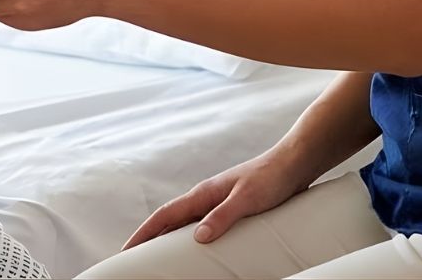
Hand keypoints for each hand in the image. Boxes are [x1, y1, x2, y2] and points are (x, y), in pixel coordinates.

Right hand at [122, 150, 313, 249]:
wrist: (293, 163)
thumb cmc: (270, 178)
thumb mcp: (246, 199)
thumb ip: (222, 216)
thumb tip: (198, 237)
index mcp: (202, 194)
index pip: (164, 216)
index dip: (144, 234)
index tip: (127, 250)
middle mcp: (205, 197)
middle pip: (170, 221)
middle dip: (150, 239)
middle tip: (138, 259)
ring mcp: (217, 202)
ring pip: (186, 223)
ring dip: (170, 238)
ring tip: (161, 258)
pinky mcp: (231, 208)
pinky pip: (203, 225)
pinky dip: (192, 237)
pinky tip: (198, 248)